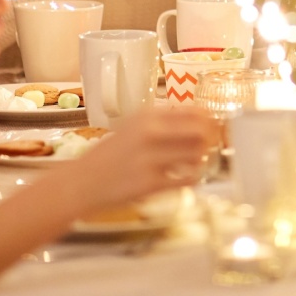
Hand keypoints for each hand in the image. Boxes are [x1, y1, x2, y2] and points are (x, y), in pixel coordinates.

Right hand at [72, 108, 218, 211]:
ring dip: (202, 158)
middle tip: (211, 145)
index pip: (194, 110)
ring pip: (197, 154)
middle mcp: (150, 134)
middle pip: (201, 131)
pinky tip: (187, 177)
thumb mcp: (133, 127)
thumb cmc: (109, 156)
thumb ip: (162, 121)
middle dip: (212, 138)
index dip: (210, 119)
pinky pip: (187, 179)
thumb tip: (197, 118)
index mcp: (147, 116)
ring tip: (195, 161)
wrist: (82, 182)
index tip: (213, 125)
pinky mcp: (150, 184)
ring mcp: (151, 159)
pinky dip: (194, 178)